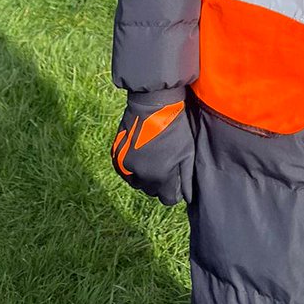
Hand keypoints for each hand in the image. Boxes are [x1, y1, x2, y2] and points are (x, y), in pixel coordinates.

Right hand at [111, 90, 194, 204]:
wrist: (152, 103)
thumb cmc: (175, 127)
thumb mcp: (187, 152)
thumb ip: (187, 178)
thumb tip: (187, 197)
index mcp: (160, 177)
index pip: (168, 200)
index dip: (174, 191)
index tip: (176, 179)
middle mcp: (141, 176)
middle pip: (152, 191)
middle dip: (159, 182)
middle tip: (165, 164)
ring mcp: (126, 167)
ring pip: (138, 182)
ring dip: (145, 175)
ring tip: (153, 157)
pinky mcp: (116, 157)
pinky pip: (125, 172)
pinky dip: (133, 167)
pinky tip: (141, 154)